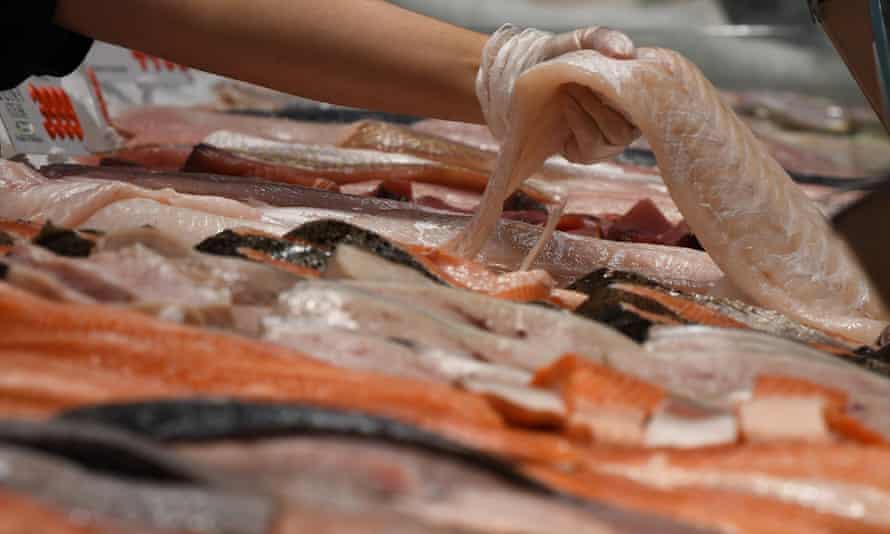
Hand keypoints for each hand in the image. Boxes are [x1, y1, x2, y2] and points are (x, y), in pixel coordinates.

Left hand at [476, 24, 639, 163]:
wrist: (530, 78)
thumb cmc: (563, 59)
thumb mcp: (583, 41)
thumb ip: (603, 39)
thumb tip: (625, 53)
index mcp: (637, 97)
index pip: (653, 104)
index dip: (634, 92)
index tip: (610, 74)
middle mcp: (630, 122)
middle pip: (633, 123)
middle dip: (604, 102)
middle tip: (578, 82)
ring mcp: (610, 142)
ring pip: (614, 135)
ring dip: (590, 110)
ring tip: (569, 91)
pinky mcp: (587, 154)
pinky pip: (591, 147)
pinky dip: (578, 123)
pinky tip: (566, 107)